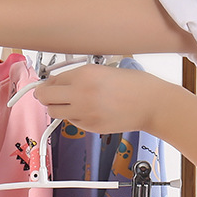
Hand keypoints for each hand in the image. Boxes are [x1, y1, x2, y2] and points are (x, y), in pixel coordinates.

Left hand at [33, 63, 166, 134]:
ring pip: (54, 112)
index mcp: (85, 74)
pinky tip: (88, 110)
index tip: (48, 85)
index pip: (51, 81)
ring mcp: (83, 112)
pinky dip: (73, 116)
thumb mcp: (105, 70)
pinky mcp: (88, 126)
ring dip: (56, 107)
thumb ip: (80, 76)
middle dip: (44, 96)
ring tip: (69, 103)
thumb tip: (57, 81)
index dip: (48, 84)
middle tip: (47, 95)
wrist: (152, 104)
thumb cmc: (134, 85)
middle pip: (44, 97)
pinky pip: (70, 121)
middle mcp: (81, 93)